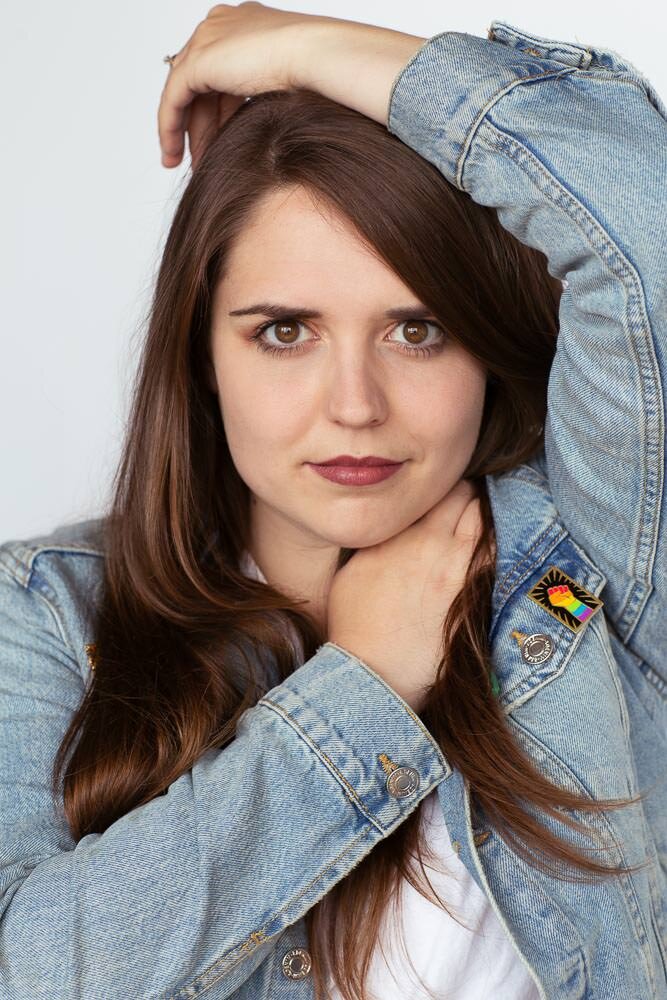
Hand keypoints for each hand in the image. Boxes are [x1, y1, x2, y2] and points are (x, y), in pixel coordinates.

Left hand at [157, 2, 426, 167]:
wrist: (319, 57)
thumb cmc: (320, 72)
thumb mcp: (286, 84)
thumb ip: (265, 96)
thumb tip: (262, 126)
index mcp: (243, 25)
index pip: (217, 69)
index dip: (213, 108)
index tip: (213, 139)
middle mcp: (221, 26)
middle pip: (197, 82)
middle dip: (196, 124)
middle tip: (197, 158)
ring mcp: (207, 39)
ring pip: (182, 93)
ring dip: (183, 132)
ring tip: (187, 164)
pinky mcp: (198, 61)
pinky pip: (173, 100)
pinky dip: (170, 129)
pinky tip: (173, 154)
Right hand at [327, 479, 487, 713]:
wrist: (374, 671)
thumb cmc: (354, 624)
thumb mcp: (351, 570)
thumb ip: (378, 540)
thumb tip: (392, 525)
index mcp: (396, 535)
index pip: (431, 491)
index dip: (438, 487)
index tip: (438, 492)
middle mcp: (428, 544)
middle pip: (463, 497)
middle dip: (465, 494)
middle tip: (461, 499)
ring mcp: (454, 569)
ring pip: (481, 520)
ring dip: (479, 514)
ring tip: (474, 517)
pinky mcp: (470, 594)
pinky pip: (491, 554)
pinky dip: (491, 542)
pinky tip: (486, 545)